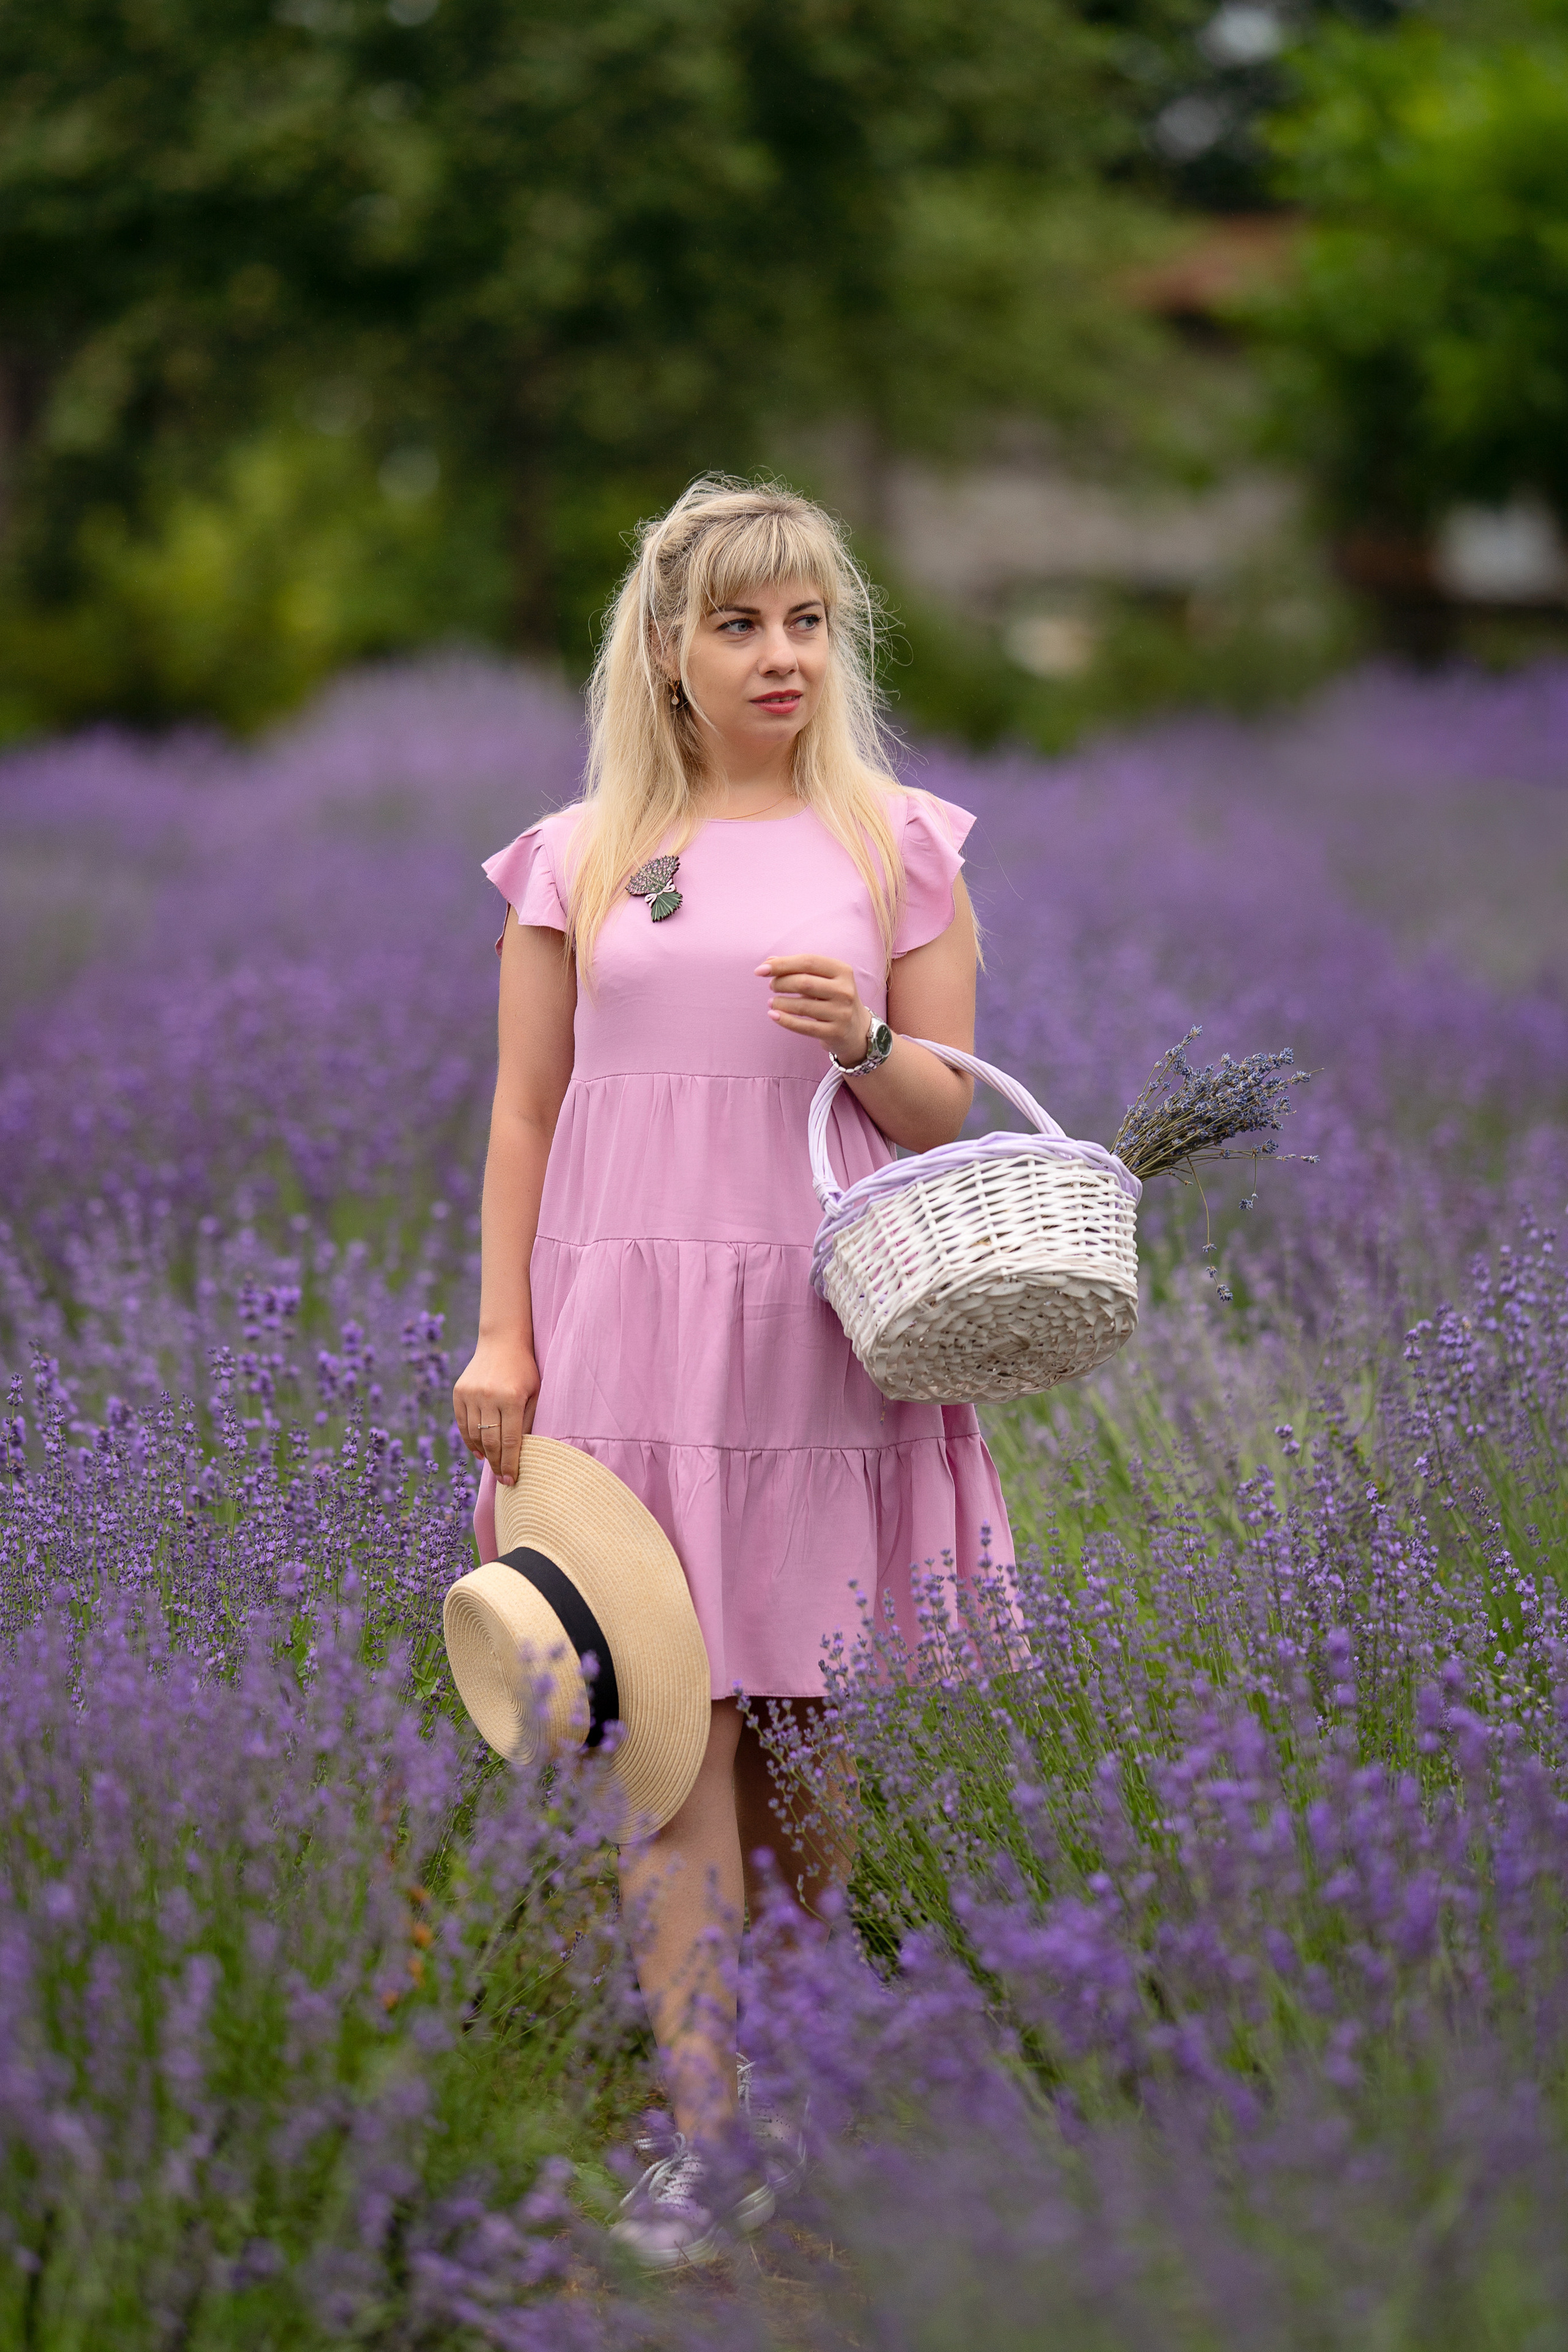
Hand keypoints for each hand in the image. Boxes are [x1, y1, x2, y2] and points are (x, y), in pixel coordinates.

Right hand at [453, 1341, 539, 1488]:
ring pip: (475, 1435)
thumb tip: (520, 1454)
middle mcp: (489, 1396)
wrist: (502, 1341)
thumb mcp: (534, 1393)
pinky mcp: (458, 1392)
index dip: (511, 1464)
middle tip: (503, 1479)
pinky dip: (470, 1441)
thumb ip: (528, 1422)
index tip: (512, 1480)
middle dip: (497, 1465)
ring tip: (493, 1465)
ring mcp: (471, 1394)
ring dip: (484, 1454)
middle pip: (491, 1442)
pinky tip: (479, 1452)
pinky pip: (463, 1424)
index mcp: (512, 1398)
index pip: (511, 1441)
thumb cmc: (524, 1370)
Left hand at [756, 954, 871, 1063]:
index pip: (808, 962)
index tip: (760, 970)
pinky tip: (773, 1015)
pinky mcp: (835, 1032)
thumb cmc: (833, 998)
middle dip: (780, 983)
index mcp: (843, 971)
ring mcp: (842, 1012)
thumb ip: (797, 968)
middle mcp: (845, 990)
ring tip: (772, 1001)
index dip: (782, 964)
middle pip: (804, 982)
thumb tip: (769, 961)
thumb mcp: (822, 979)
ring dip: (780, 1002)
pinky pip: (804, 1026)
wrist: (856, 1029)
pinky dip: (785, 1020)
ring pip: (802, 1005)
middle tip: (771, 986)